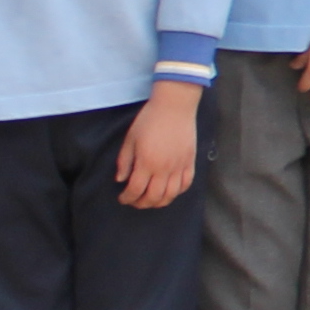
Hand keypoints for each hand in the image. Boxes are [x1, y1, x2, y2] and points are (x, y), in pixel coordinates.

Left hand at [115, 82, 199, 207]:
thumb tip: (120, 180)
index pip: (135, 190)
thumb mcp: (130, 139)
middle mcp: (164, 169)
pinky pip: (185, 184)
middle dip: (141, 203)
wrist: (174, 106)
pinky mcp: (190, 162)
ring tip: (151, 200)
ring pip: (170, 195)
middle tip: (134, 201)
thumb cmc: (149, 119)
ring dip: (159, 203)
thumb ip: (125, 161)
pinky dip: (177, 193)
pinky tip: (169, 191)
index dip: (127, 198)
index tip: (122, 198)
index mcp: (146, 162)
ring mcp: (179, 166)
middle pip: (153, 197)